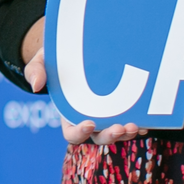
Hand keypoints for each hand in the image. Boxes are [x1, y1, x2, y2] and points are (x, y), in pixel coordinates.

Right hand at [20, 18, 144, 147]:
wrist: (77, 46)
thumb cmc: (56, 57)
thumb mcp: (42, 59)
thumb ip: (35, 71)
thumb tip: (35, 86)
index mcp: (68, 114)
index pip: (72, 134)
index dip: (80, 133)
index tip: (89, 124)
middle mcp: (89, 118)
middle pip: (99, 137)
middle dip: (110, 135)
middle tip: (121, 128)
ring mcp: (108, 113)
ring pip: (118, 131)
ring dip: (128, 132)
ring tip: (137, 126)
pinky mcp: (124, 104)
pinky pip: (134, 118)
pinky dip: (142, 121)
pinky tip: (149, 118)